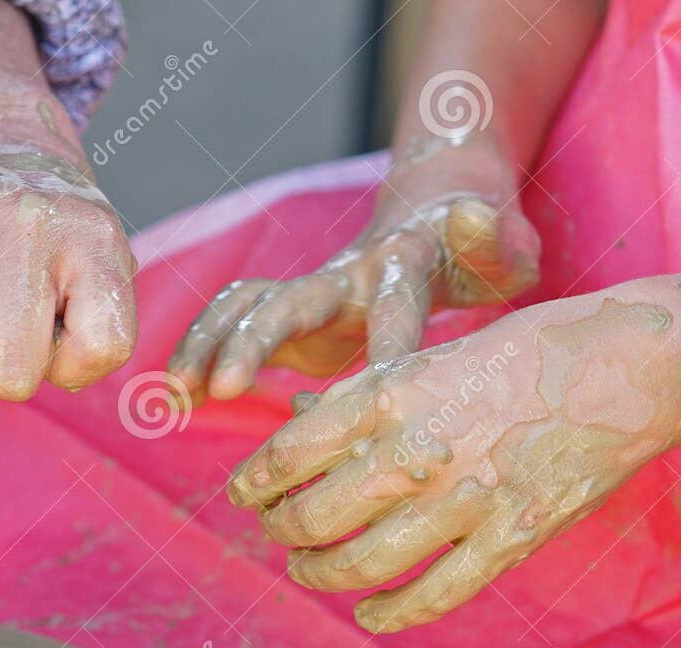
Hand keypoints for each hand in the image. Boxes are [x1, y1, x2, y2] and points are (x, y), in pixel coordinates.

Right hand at [170, 138, 539, 399]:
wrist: (435, 214)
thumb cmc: (481, 250)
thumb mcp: (507, 248)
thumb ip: (496, 241)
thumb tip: (469, 218)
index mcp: (404, 267)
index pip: (394, 310)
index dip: (383, 351)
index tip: (370, 400)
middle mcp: (345, 275)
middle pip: (291, 300)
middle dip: (255, 341)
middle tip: (225, 386)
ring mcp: (311, 292)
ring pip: (246, 307)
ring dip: (207, 346)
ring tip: (174, 394)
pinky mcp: (290, 313)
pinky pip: (232, 323)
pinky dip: (199, 352)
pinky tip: (172, 394)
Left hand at [228, 288, 680, 630]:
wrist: (631, 367)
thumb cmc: (522, 353)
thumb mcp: (427, 357)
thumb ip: (357, 395)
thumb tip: (294, 419)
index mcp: (387, 398)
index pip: (284, 456)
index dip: (250, 485)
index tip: (243, 496)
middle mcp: (414, 452)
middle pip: (310, 518)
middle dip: (281, 533)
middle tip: (278, 534)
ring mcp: (463, 502)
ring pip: (359, 565)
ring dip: (320, 576)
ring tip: (308, 572)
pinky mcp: (509, 540)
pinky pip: (432, 596)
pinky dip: (389, 613)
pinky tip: (369, 613)